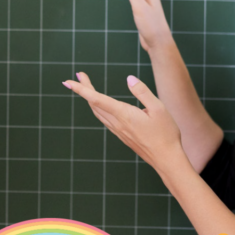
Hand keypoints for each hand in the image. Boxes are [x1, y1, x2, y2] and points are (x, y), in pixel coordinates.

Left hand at [63, 72, 182, 173]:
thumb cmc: (166, 134)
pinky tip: (100, 104)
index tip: (68, 82)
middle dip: (84, 88)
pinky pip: (104, 119)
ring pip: (97, 112)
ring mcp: (118, 131)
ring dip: (90, 98)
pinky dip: (97, 108)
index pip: (97, 99)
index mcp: (124, 115)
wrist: (166, 159)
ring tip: (87, 86)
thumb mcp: (159, 108)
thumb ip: (142, 92)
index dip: (81, 89)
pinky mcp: (122, 135)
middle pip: (94, 104)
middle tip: (79, 75)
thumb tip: (129, 78)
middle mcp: (117, 123)